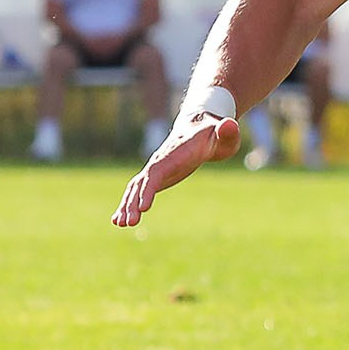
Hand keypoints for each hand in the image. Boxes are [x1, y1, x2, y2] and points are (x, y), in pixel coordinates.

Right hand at [112, 110, 242, 227]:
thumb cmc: (214, 134)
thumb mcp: (225, 134)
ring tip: (120, 224)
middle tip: (128, 223)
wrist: (199, 127)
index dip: (149, 189)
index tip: (143, 208)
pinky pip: (139, 191)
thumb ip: (227, 131)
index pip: (158, 172)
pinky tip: (122, 220)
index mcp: (175, 153)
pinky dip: (130, 204)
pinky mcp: (157, 176)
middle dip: (133, 202)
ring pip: (136, 188)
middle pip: (142, 183)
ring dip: (127, 205)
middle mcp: (160, 161)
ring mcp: (157, 168)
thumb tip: (229, 125)